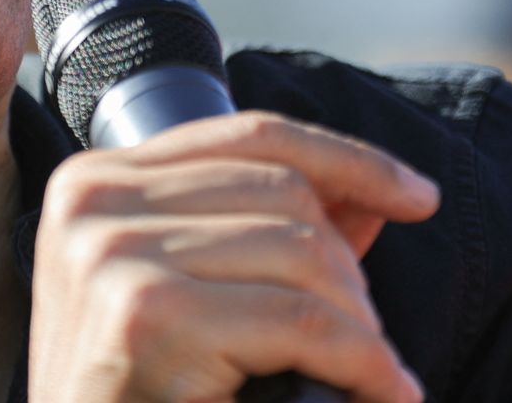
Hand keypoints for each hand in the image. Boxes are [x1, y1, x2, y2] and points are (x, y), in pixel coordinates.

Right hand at [28, 111, 438, 402]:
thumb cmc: (135, 398)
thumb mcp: (190, 300)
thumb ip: (268, 235)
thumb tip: (373, 196)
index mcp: (96, 182)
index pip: (251, 135)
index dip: (348, 160)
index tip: (419, 195)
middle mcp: (92, 202)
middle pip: (284, 192)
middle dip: (349, 269)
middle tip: (364, 343)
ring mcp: (112, 255)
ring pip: (303, 251)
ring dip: (358, 324)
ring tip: (367, 375)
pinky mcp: (146, 314)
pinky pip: (302, 321)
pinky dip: (362, 361)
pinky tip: (379, 390)